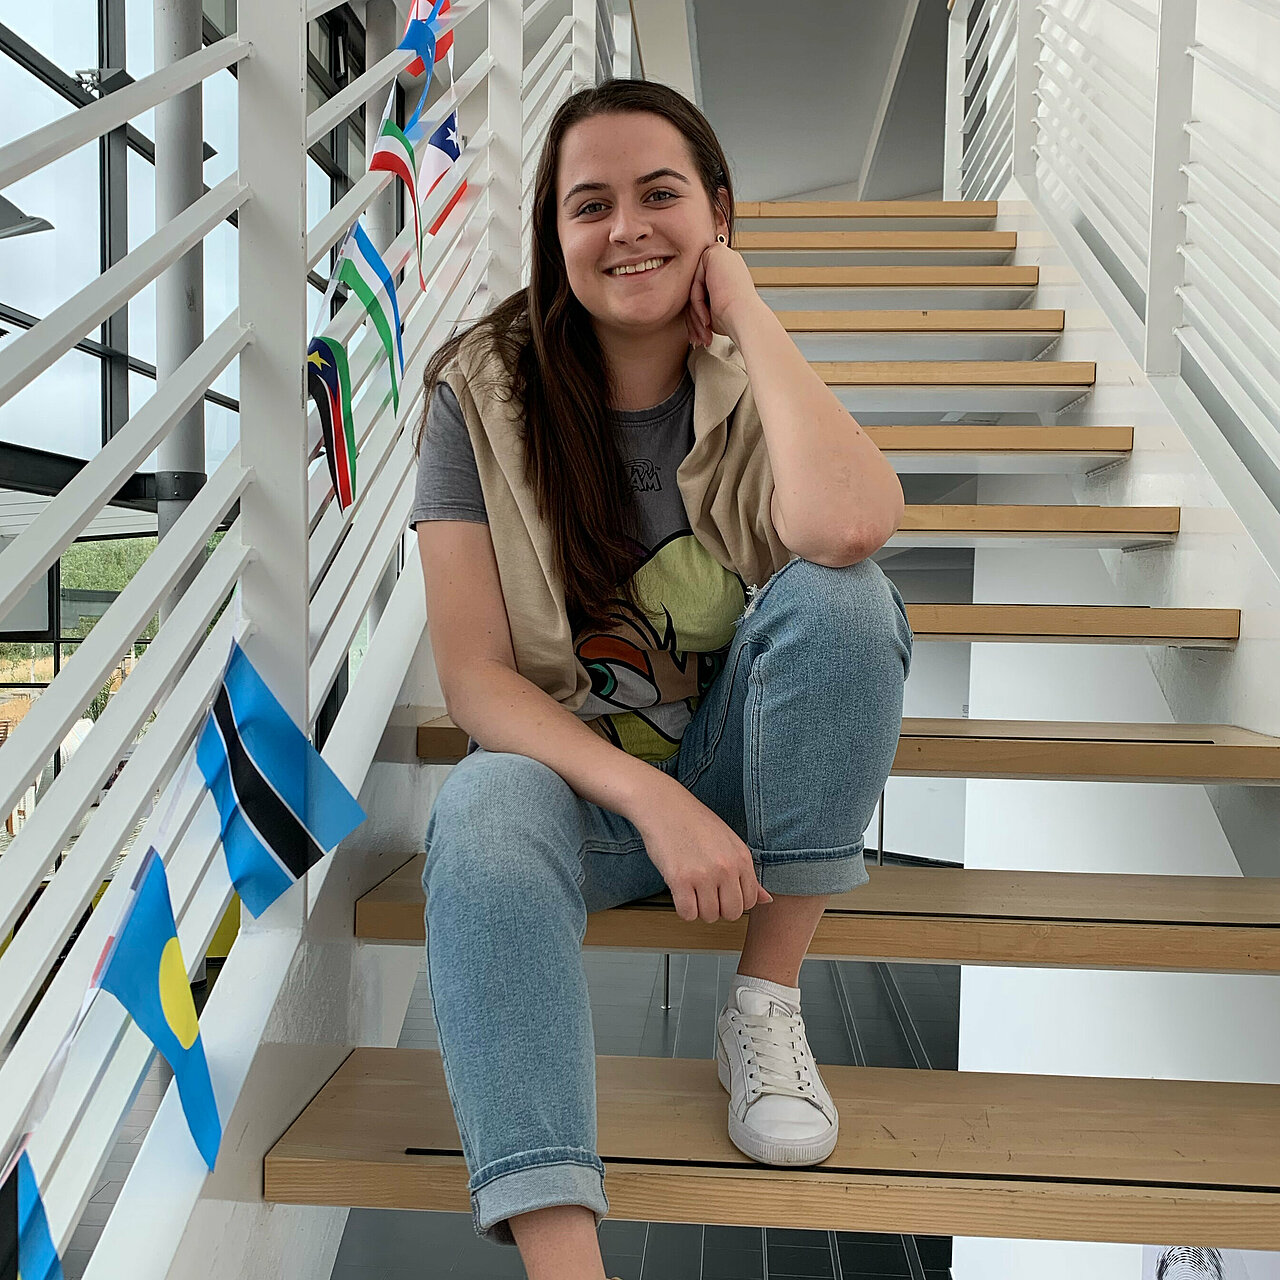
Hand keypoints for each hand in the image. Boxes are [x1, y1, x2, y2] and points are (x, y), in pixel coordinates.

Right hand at [633, 775, 773, 923]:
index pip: (750, 901)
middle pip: (732, 913)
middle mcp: (726, 867)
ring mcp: (704, 874)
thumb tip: (767, 900)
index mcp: (741, 857)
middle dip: (718, 909)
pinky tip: (680, 892)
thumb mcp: (729, 843)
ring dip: (699, 909)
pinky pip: (688, 914)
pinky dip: (683, 909)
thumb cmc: (694, 822)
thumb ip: (747, 874)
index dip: (734, 901)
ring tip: (692, 889)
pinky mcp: (680, 879)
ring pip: (709, 916)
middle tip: (706, 894)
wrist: (664, 806)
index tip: (722, 893)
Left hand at [684, 238, 762, 349]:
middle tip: (701, 336)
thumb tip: (685, 306)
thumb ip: (699, 300)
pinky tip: (707, 317)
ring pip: (693, 286)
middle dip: (695, 316)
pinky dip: (697, 302)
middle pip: (696, 288)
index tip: (702, 332)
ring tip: (705, 331)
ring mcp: (722, 254)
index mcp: (728, 273)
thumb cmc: (733, 319)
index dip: (698, 313)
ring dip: (696, 315)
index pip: (702, 290)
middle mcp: (726, 261)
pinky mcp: (715, 252)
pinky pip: (695, 280)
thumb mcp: (711, 309)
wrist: (744, 320)